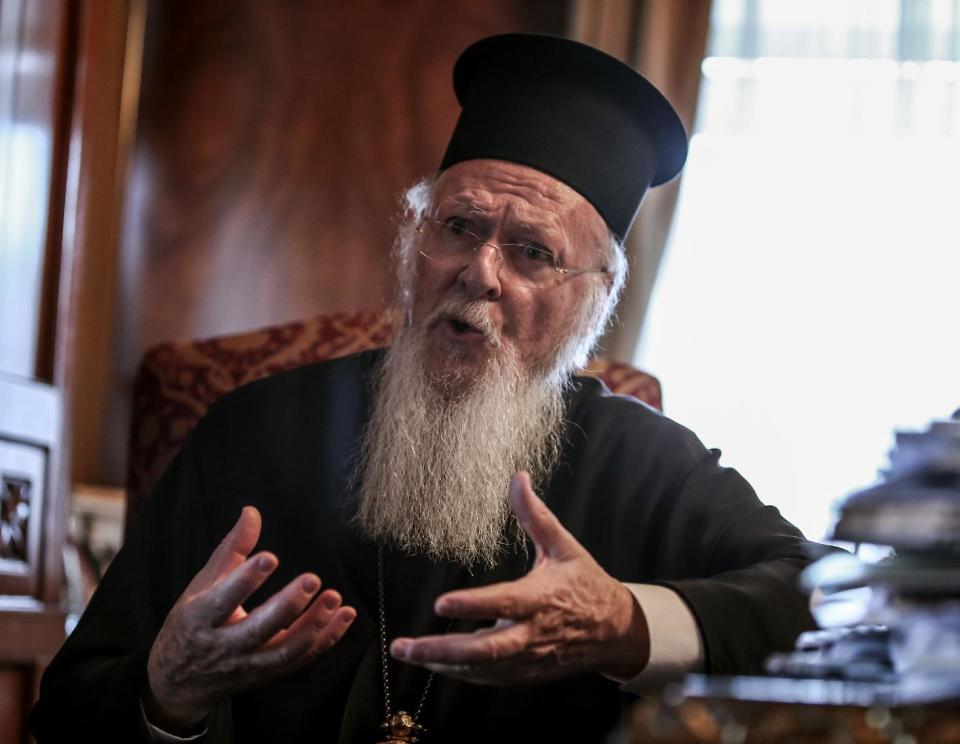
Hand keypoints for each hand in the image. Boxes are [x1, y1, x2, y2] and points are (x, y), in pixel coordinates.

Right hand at [145, 507, 355, 731]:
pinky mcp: (268, 673)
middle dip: (287, 605)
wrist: (182, 681)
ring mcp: (249, 663)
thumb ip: (232, 548)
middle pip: (258, 629)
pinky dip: (326, 639)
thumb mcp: (204, 582)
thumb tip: (252, 512)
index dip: (246, 579)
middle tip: (311, 579)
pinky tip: (345, 616)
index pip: (224, 599)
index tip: (270, 558)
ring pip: (284, 650)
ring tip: (334, 598)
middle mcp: (225, 645)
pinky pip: (302, 659)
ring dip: (313, 625)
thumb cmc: (193, 621)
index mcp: (201, 618)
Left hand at [389, 472, 648, 684]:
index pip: (502, 602)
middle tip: (406, 646)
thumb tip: (518, 478)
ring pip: (481, 668)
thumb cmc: (586, 584)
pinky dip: (460, 673)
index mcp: (541, 598)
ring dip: (442, 664)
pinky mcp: (526, 673)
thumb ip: (536, 515)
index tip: (440, 603)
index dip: (472, 606)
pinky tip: (434, 665)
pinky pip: (489, 678)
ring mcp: (528, 658)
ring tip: (408, 652)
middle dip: (441, 650)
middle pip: (484, 649)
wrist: (615, 631)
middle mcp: (532, 633)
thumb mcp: (564, 546)